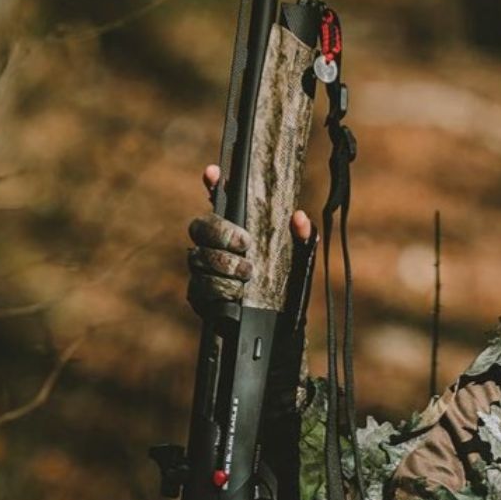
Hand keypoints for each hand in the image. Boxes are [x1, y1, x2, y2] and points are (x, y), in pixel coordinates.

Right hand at [186, 165, 314, 307]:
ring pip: (197, 258)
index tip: (214, 173)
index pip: (219, 200)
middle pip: (199, 227)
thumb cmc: (287, 286)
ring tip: (247, 274)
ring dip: (223, 265)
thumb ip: (302, 239)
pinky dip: (216, 289)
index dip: (213, 184)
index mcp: (236, 230)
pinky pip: (197, 288)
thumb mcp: (300, 261)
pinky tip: (233, 294)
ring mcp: (202, 270)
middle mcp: (214, 246)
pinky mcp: (198, 296)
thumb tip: (299, 218)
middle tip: (245, 245)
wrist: (280, 327)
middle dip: (221, 233)